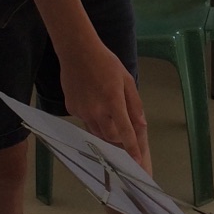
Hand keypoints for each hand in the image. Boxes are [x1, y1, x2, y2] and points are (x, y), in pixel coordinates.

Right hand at [59, 39, 148, 164]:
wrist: (77, 51)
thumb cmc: (106, 63)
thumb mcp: (127, 80)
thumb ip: (134, 104)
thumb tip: (141, 124)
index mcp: (113, 102)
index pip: (125, 132)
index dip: (132, 149)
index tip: (136, 162)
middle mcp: (96, 110)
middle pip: (110, 137)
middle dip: (119, 141)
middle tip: (125, 140)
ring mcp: (82, 111)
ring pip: (96, 132)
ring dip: (106, 132)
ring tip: (111, 124)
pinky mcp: (72, 109)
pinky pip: (85, 121)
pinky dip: (93, 120)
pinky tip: (94, 105)